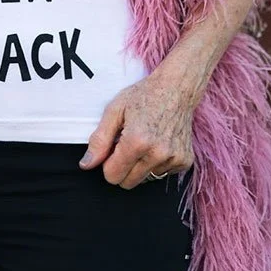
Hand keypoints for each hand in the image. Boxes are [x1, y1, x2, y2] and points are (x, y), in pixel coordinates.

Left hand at [78, 67, 195, 189]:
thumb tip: (86, 164)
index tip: (113, 147)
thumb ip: (99, 140)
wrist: (176, 87)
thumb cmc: (143, 95)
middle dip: (123, 167)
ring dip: (140, 165)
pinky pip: (162, 174)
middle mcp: (157, 154)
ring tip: (145, 140)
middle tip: (127, 143)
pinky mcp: (184, 162)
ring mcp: (173, 159)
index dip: (108, 163)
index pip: (112, 176)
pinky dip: (156, 163)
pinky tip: (159, 142)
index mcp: (137, 141)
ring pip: (145, 179)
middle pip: (128, 183)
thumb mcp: (114, 110)